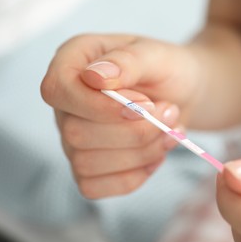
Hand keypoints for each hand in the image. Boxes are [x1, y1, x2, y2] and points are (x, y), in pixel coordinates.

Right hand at [41, 34, 199, 198]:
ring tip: (169, 130)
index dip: (100, 106)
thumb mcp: (157, 55)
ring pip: (86, 164)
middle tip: (170, 112)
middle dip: (135, 131)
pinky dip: (134, 176)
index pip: (58, 90)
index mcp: (73, 63)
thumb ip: (128, 61)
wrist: (182, 94)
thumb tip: (94, 76)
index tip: (145, 105)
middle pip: (76, 134)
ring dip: (141, 152)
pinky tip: (156, 154)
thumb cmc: (166, 70)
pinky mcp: (87, 167)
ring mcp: (73, 139)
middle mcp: (66, 104)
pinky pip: (94, 187)